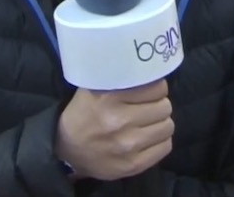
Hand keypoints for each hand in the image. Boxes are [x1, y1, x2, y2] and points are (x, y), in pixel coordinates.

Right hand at [55, 80, 173, 180]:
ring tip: (148, 123)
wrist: (66, 150)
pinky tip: (147, 138)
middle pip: (164, 107)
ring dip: (160, 123)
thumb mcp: (92, 88)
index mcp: (109, 98)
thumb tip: (148, 69)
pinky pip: (165, 147)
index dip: (156, 88)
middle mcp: (120, 121)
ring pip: (167, 127)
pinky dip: (159, 141)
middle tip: (148, 107)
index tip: (149, 91)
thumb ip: (118, 77)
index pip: (157, 88)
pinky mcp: (134, 165)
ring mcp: (128, 145)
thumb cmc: (83, 114)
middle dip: (158, 105)